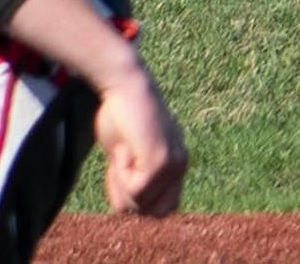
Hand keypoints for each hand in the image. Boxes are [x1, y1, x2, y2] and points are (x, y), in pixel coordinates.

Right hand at [94, 72, 188, 215]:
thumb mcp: (129, 154)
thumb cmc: (120, 115)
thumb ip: (135, 178)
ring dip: (119, 182)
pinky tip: (124, 148)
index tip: (121, 172)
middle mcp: (180, 166)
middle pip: (149, 213)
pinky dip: (119, 174)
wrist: (124, 85)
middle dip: (125, 196)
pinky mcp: (162, 162)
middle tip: (121, 161)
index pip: (162, 210)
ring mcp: (174, 165)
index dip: (135, 200)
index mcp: (176, 164)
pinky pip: (134, 191)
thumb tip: (127, 210)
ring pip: (137, 204)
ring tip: (124, 150)